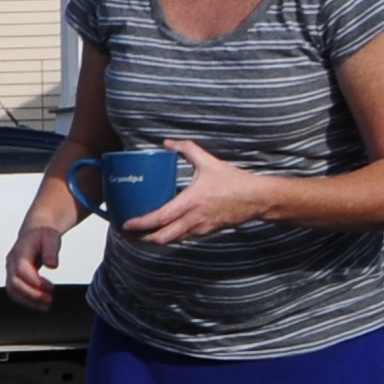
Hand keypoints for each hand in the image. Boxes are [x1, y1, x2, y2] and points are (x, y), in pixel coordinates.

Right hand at [3, 202, 75, 310]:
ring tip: (46, 306)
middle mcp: (12, 262)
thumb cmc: (43, 234)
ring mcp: (11, 270)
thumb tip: (53, 265)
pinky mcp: (14, 277)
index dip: (34, 282)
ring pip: (12, 290)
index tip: (50, 288)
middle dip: (31, 295)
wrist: (36, 230)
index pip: (21, 271)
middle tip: (49, 300)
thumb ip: (51, 251)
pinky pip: (15, 292)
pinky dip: (26, 300)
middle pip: (14, 283)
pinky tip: (40, 304)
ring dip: (28, 301)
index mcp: (20, 251)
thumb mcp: (51, 236)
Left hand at [121, 139, 271, 246]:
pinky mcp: (206, 232)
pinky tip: (163, 231)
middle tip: (128, 233)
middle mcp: (193, 219)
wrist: (258, 199)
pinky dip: (170, 237)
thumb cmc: (234, 182)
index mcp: (190, 202)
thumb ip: (188, 150)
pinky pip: (183, 238)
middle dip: (142, 238)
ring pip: (171, 240)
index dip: (140, 224)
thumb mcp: (210, 163)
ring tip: (140, 234)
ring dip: (155, 240)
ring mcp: (200, 228)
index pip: (159, 218)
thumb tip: (168, 142)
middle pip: (161, 238)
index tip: (125, 225)